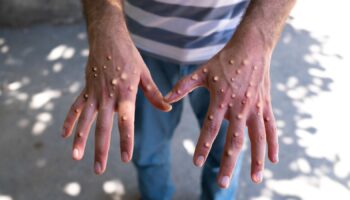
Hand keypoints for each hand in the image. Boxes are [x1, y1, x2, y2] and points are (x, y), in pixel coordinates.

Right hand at [61, 21, 171, 174]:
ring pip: (85, 120)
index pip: (125, 122)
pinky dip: (70, 121)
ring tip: (76, 157)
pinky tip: (65, 135)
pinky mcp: (86, 89)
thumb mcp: (144, 74)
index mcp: (125, 93)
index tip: (125, 158)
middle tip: (99, 170)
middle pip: (103, 127)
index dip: (125, 140)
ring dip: (80, 139)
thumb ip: (154, 94)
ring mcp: (95, 93)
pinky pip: (76, 107)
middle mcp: (108, 96)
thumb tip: (168, 108)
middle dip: (101, 150)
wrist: (108, 38)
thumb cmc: (129, 56)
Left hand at [164, 33, 277, 187]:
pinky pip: (271, 129)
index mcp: (221, 100)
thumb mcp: (201, 72)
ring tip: (255, 179)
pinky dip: (273, 144)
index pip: (210, 128)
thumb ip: (183, 86)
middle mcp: (239, 107)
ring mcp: (255, 108)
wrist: (250, 48)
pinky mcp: (266, 106)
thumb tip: (166, 99)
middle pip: (234, 140)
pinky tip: (273, 160)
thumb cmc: (224, 61)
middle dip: (227, 163)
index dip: (203, 145)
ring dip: (256, 160)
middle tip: (221, 183)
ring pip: (257, 139)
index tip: (196, 162)